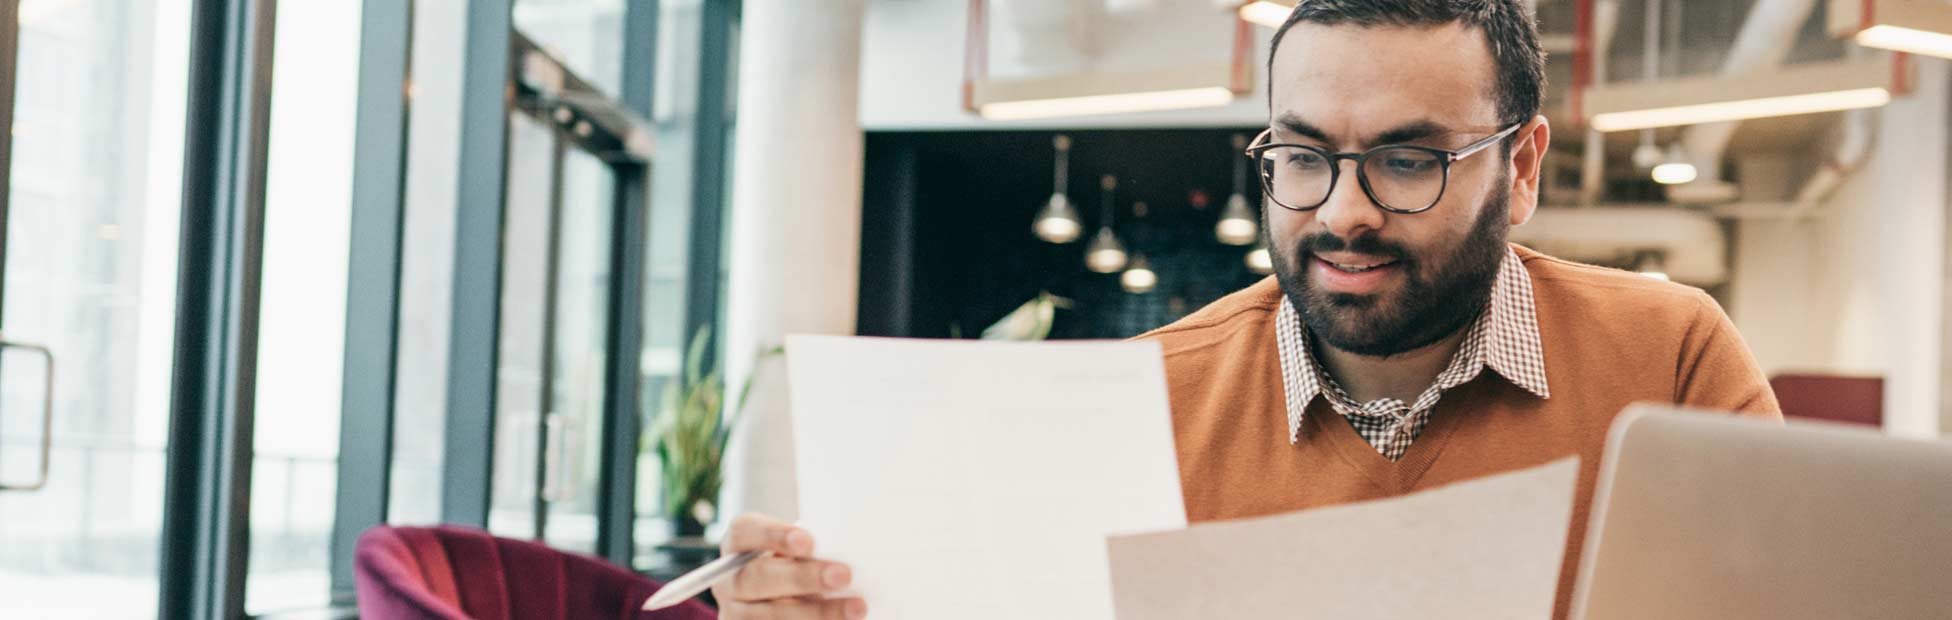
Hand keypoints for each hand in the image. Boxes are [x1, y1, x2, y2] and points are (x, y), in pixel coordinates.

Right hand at [713, 513, 866, 618]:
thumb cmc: (798, 566)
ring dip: (816, 613)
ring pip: (768, 616)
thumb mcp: (798, 553)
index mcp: (738, 544)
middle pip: (757, 577)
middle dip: (802, 577)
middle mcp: (729, 580)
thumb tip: (842, 559)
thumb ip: (810, 552)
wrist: (785, 601)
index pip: (746, 532)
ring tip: (855, 608)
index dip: (774, 536)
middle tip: (843, 575)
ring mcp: (735, 613)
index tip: (808, 542)